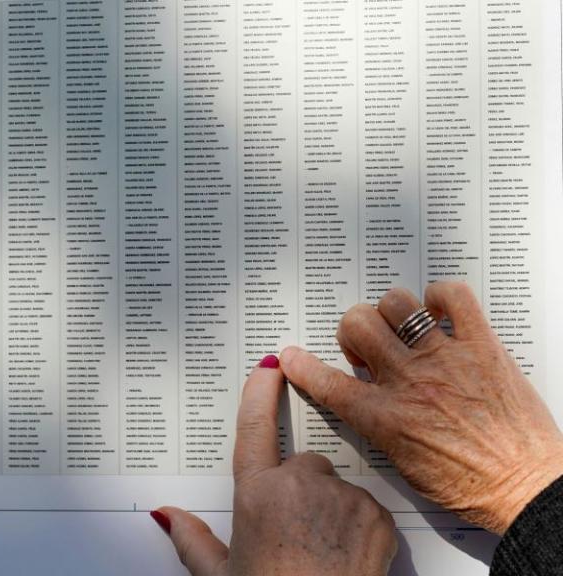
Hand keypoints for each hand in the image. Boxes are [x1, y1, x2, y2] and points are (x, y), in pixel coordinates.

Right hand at [152, 357, 397, 575]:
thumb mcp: (220, 574)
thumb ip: (191, 540)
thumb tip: (165, 516)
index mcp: (255, 493)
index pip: (254, 427)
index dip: (260, 392)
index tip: (269, 367)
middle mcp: (297, 485)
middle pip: (304, 464)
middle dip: (301, 489)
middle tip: (295, 532)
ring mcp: (341, 497)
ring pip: (337, 487)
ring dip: (332, 509)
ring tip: (322, 552)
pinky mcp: (377, 515)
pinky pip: (368, 508)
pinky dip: (361, 526)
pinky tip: (347, 556)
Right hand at [280, 281, 562, 533]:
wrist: (527, 488)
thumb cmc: (470, 486)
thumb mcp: (403, 465)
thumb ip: (377, 425)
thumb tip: (366, 399)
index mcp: (385, 417)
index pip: (327, 382)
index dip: (302, 366)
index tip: (291, 356)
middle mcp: (409, 381)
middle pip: (357, 324)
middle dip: (354, 331)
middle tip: (370, 349)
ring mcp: (445, 359)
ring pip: (396, 302)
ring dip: (392, 312)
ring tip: (403, 329)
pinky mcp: (481, 346)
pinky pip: (454, 296)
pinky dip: (441, 296)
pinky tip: (439, 314)